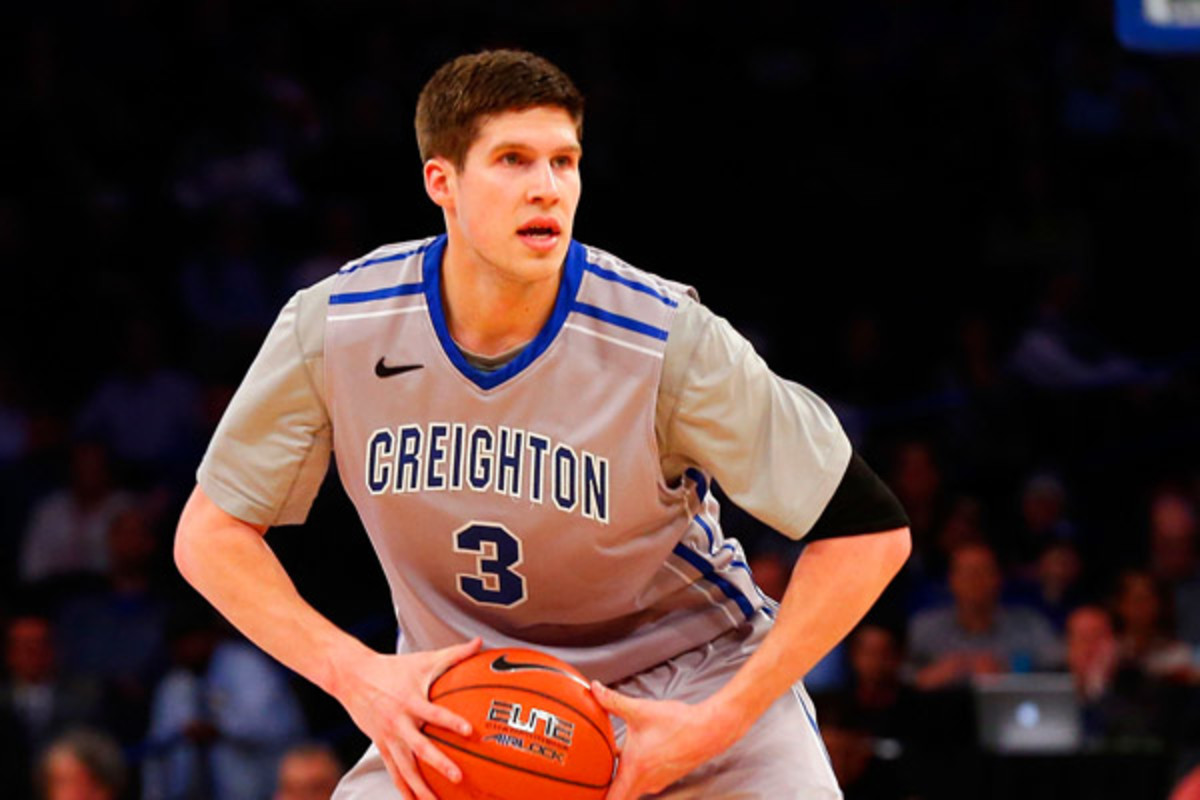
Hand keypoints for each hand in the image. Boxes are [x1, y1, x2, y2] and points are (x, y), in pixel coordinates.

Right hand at [332, 638, 481, 799]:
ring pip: (405, 768)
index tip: (469, 731)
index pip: (434, 713)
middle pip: (420, 747)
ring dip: (421, 788)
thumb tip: (480, 642)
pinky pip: (394, 772)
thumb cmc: (394, 667)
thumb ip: (455, 654)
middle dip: (439, 763)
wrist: (352, 676)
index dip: (451, 722)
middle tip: (458, 776)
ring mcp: (388, 737)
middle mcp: (399, 722)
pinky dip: (404, 789)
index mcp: (411, 701)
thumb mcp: (423, 660)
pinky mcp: (381, 746)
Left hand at [591, 681, 741, 799]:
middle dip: (603, 789)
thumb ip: (613, 701)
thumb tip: (593, 689)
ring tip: (605, 766)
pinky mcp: (665, 776)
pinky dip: (632, 773)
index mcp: (635, 770)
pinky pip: (642, 780)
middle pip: (619, 795)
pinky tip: (629, 755)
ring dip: (618, 779)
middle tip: (589, 780)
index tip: (583, 795)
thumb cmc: (678, 723)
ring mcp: (657, 782)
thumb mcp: (640, 709)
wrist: (709, 730)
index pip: (611, 799)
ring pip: (631, 787)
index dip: (594, 799)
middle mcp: (645, 782)